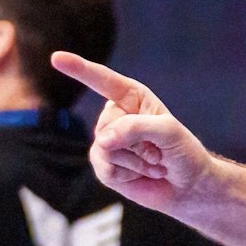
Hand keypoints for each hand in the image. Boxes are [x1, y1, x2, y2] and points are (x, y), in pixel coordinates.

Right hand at [51, 52, 218, 214]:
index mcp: (133, 97)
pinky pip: (104, 167)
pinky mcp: (104, 165)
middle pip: (107, 125)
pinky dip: (128, 174)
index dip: (79, 69)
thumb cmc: (184, 152)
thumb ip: (136, 128)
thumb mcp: (169, 132)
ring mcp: (107, 141)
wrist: (188, 186)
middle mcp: (116, 116)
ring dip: (136, 161)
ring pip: (105, 148)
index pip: (102, 80)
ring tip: (153, 163)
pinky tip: (142, 174)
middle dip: (136, 143)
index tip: (56, 58)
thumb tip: (101, 140)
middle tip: (158, 152)